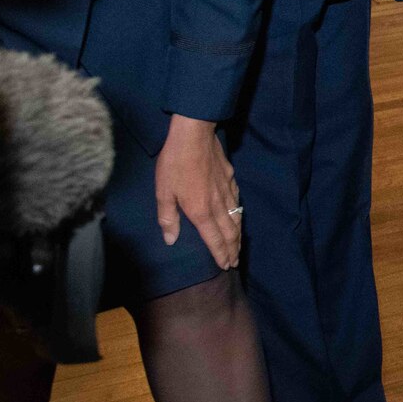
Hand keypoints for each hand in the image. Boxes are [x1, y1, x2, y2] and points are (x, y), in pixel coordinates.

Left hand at [154, 115, 241, 268]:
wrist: (194, 135)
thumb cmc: (174, 164)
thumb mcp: (163, 192)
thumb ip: (168, 218)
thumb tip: (171, 240)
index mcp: (201, 211)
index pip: (214, 239)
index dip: (220, 254)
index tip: (226, 265)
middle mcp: (218, 204)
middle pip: (229, 232)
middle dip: (233, 248)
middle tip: (235, 261)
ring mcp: (227, 190)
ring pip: (236, 218)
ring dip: (238, 235)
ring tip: (238, 245)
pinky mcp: (231, 178)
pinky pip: (237, 201)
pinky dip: (239, 214)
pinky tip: (237, 214)